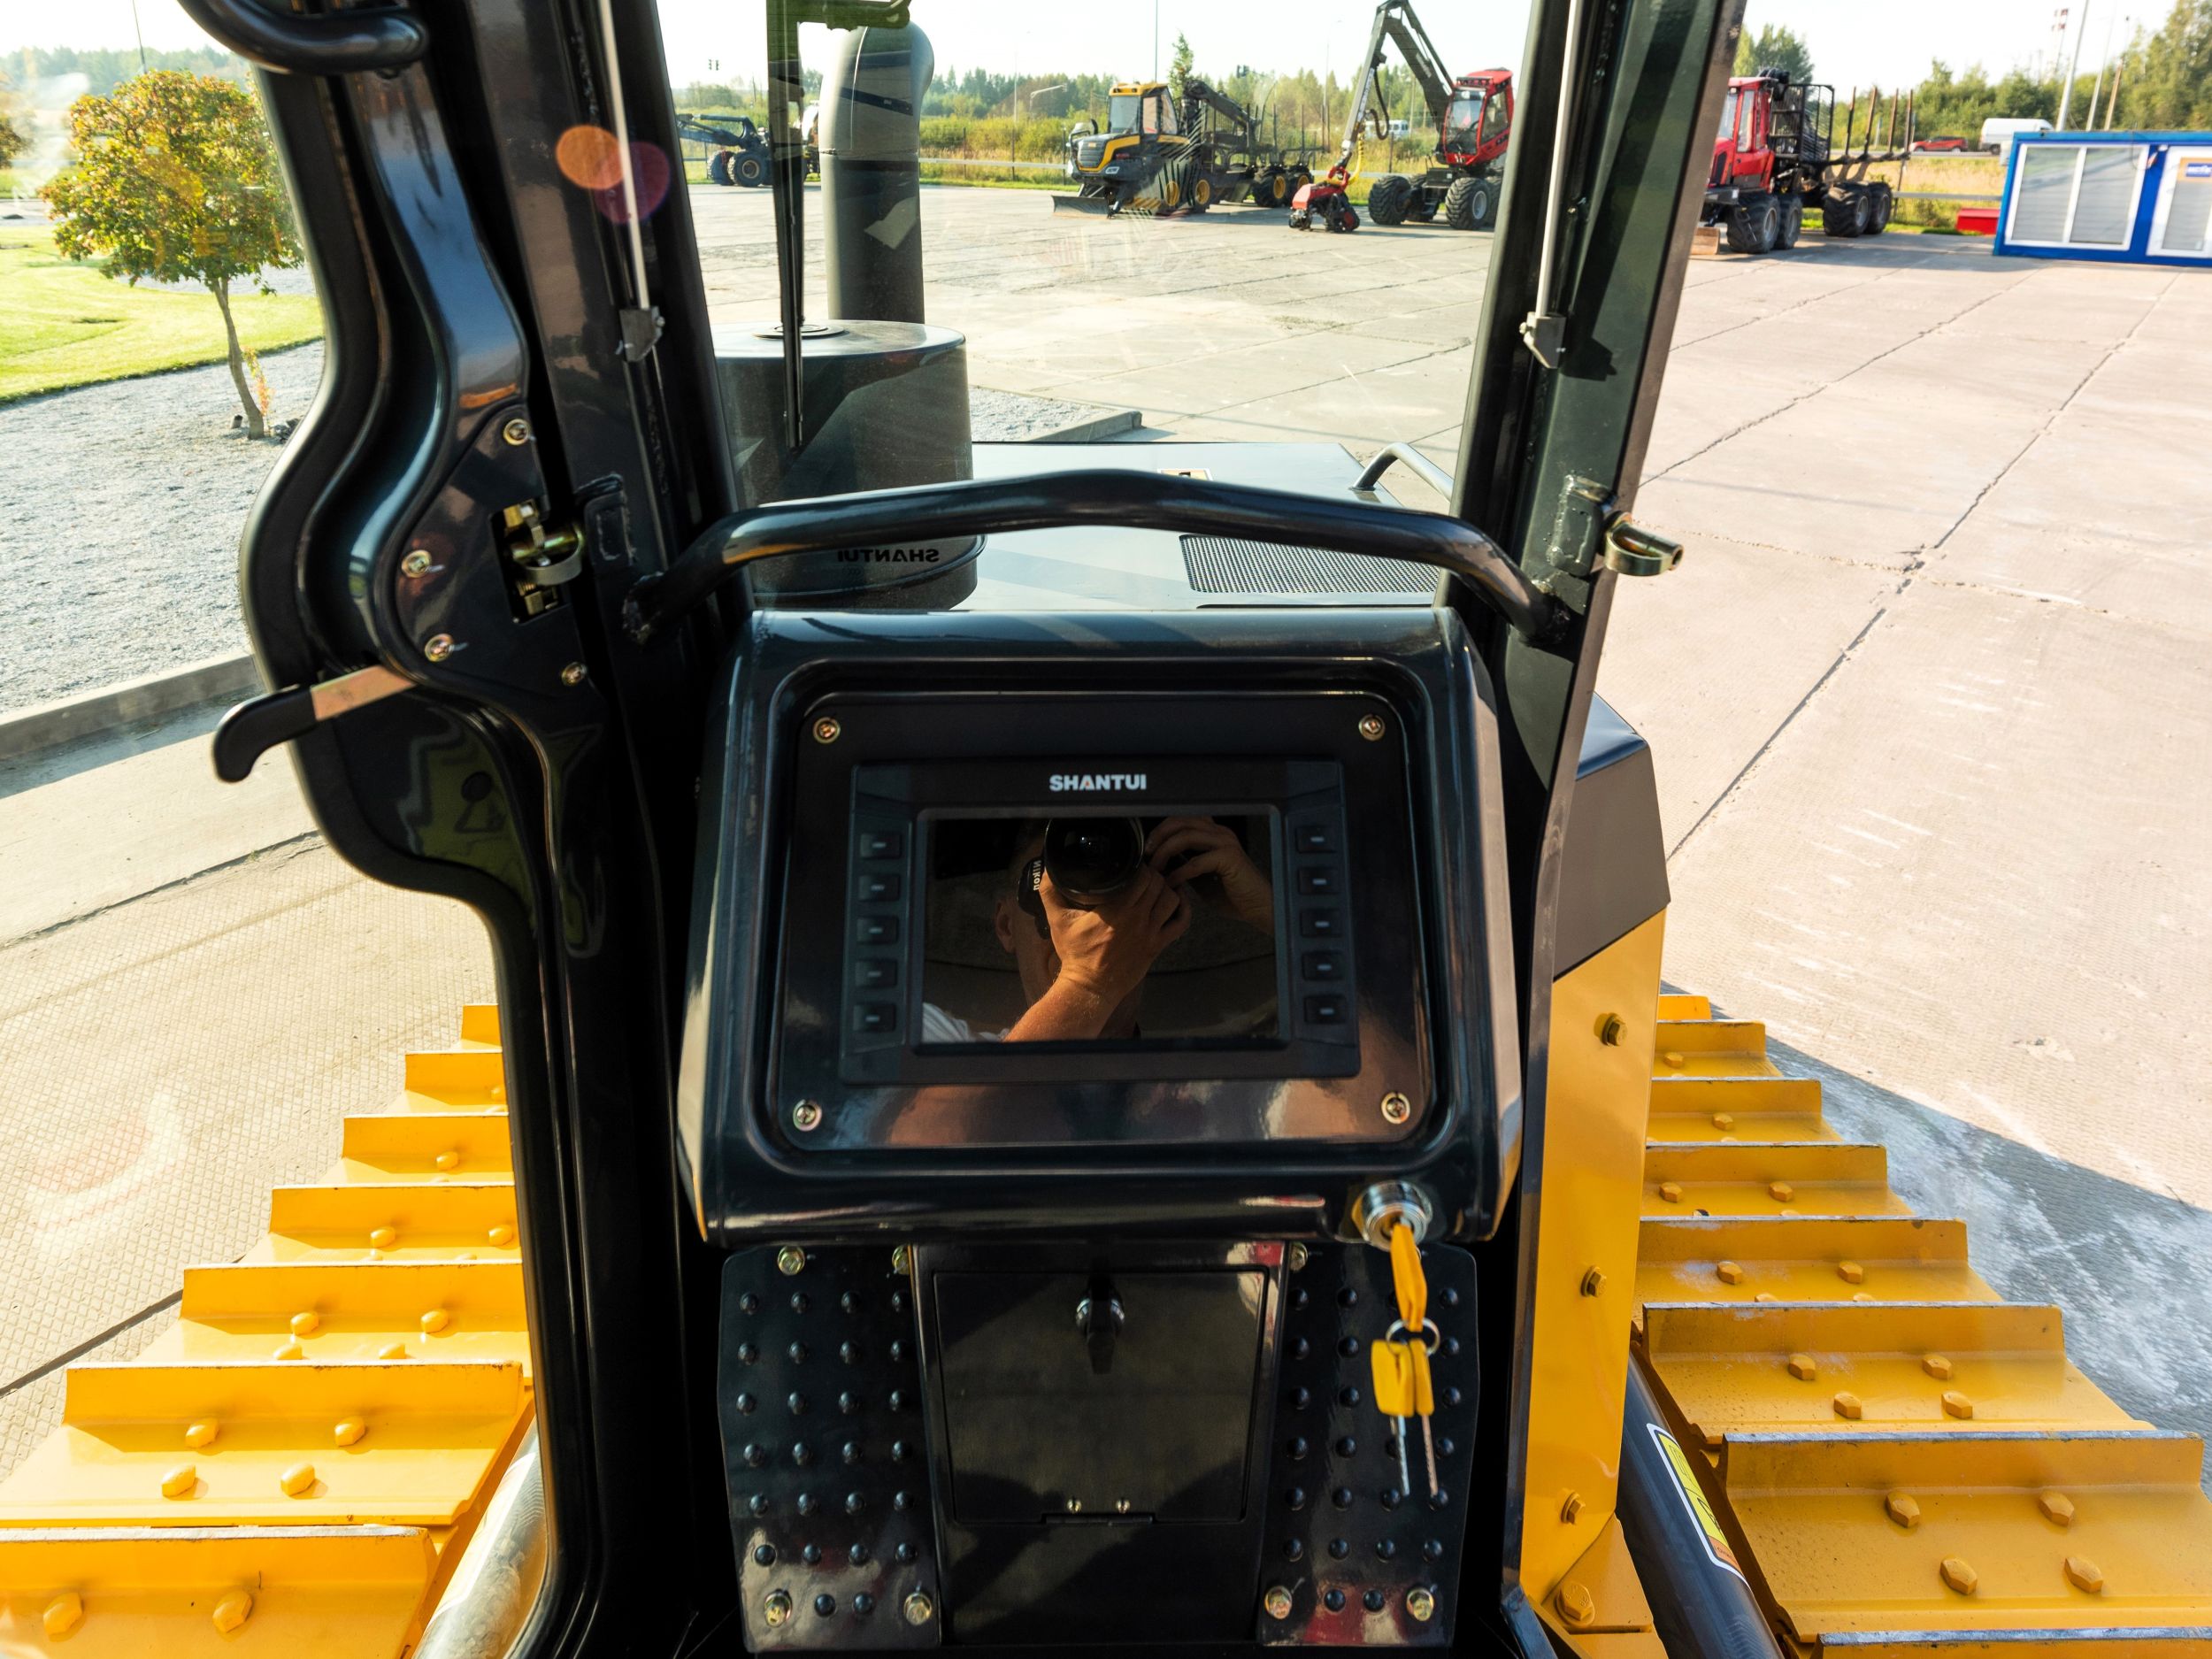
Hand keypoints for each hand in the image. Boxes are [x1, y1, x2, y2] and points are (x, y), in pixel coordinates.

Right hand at [1040, 864, 1189, 1007]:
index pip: (1141, 877)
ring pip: (1171, 899)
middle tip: (1144, 874)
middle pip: (1158, 884)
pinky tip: (1176, 902)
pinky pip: (1180, 923)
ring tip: (1157, 887)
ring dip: (1167, 889)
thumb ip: (1051, 892)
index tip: (1133, 866)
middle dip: (1153, 875)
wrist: (1090, 987)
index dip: (1140, 867)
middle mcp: (1137, 919)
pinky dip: (1183, 909)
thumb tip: (1048, 870)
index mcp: (1117, 909)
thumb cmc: (1075, 954)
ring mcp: (1150, 934)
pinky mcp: (1157, 946)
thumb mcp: (1058, 921)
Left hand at [1146, 816, 1273, 933]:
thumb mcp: (1201, 876)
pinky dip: (1179, 872)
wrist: (1258, 906)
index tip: (1148, 848)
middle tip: (1147, 854)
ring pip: (1185, 836)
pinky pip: (1196, 861)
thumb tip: (1160, 860)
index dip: (1161, 830)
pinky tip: (1171, 883)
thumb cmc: (1232, 894)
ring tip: (1155, 868)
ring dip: (1165, 852)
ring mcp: (1225, 843)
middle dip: (1158, 836)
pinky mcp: (1229, 858)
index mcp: (1214, 833)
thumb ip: (1184, 863)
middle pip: (1180, 821)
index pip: (1181, 819)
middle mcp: (1220, 832)